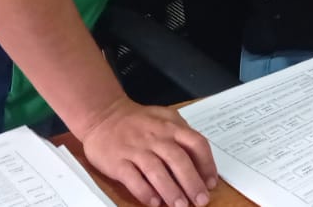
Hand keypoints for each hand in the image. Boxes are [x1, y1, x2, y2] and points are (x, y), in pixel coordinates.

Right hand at [78, 98, 218, 206]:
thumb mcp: (164, 118)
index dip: (207, 164)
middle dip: (192, 182)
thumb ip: (182, 134)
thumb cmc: (136, 121)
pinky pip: (132, 178)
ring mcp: (135, 149)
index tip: (210, 182)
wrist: (102, 115)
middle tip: (200, 200)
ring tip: (180, 205)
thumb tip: (200, 161)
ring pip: (156, 171)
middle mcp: (155, 137)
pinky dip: (144, 191)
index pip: (196, 144)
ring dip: (171, 190)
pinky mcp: (117, 161)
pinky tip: (154, 202)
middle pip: (178, 160)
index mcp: (170, 126)